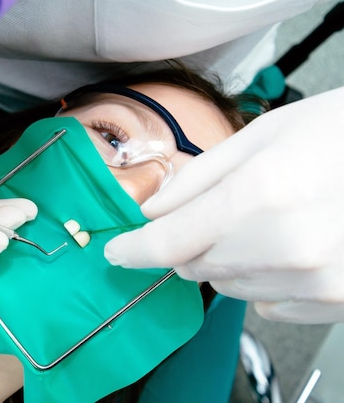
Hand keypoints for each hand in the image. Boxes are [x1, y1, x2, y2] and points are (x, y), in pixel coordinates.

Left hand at [105, 87, 343, 323]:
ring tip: (268, 220)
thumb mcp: (263, 136)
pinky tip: (290, 245)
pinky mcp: (334, 300)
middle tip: (219, 210)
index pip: (166, 242)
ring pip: (228, 285)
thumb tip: (153, 209)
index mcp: (258, 194)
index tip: (116, 252)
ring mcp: (313, 280)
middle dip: (188, 242)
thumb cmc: (341, 133)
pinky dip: (264, 279)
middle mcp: (283, 246)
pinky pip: (268, 304)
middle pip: (193, 266)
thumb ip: (198, 176)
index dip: (132, 250)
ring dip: (229, 258)